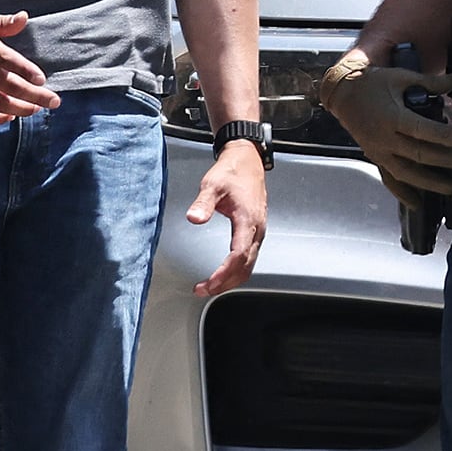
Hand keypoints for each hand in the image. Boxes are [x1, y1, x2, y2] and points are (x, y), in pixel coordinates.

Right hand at [0, 12, 59, 126]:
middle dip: (33, 95)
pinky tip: (11, 117)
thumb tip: (23, 17)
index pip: (7, 58)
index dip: (24, 69)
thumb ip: (4, 23)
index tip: (42, 79)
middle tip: (53, 101)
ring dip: (19, 108)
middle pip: (8, 85)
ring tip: (36, 109)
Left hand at [186, 139, 269, 300]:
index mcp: (248, 219)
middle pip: (245, 266)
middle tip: (203, 290)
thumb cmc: (232, 172)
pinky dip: (236, 271)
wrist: (247, 161)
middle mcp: (257, 229)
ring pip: (249, 265)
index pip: (238, 255)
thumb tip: (194, 218)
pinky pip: (249, 258)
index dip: (223, 273)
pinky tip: (223, 273)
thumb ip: (203, 203)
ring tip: (210, 286)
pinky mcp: (255, 231)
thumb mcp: (213, 184)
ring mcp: (258, 231)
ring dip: (231, 279)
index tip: (208, 284)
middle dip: (225, 283)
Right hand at [317, 46, 451, 207]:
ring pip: (405, 173)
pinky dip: (402, 193)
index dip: (444, 135)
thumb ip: (430, 83)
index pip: (422, 130)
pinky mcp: (375, 157)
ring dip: (429, 183)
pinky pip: (388, 179)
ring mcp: (379, 151)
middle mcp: (385, 138)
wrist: (342, 93)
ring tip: (450, 188)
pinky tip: (416, 204)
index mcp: (392, 116)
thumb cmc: (373, 83)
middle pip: (418, 154)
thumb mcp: (401, 78)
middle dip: (445, 161)